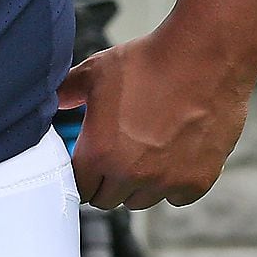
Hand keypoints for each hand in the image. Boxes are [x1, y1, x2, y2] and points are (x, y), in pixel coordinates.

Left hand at [56, 29, 251, 210]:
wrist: (202, 56)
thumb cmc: (148, 61)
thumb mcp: (96, 71)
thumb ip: (68, 91)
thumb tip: (54, 100)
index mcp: (99, 154)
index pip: (79, 188)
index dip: (83, 174)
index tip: (90, 161)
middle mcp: (131, 175)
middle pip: (108, 199)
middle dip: (108, 180)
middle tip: (119, 152)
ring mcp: (166, 181)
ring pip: (142, 200)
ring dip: (140, 184)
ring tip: (147, 150)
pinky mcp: (198, 181)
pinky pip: (177, 197)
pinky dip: (174, 183)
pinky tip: (175, 154)